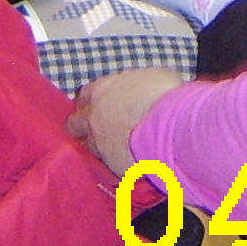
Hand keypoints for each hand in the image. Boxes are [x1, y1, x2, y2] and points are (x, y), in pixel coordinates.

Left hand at [68, 65, 189, 173]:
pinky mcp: (112, 168)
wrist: (170, 128)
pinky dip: (118, 163)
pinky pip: (110, 166)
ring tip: (118, 148)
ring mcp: (100, 145)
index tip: (101, 105)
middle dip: (84, 127)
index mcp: (101, 91)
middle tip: (100, 129)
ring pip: (89, 148)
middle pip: (75, 124)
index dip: (93, 102)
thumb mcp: (150, 77)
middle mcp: (94, 118)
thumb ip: (135, 87)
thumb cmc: (164, 95)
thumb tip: (140, 91)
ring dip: (100, 147)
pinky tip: (132, 162)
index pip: (85, 96)